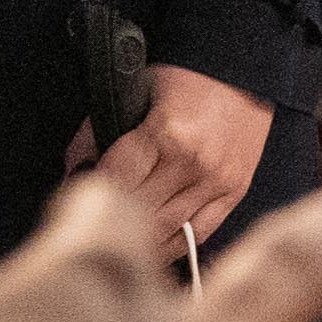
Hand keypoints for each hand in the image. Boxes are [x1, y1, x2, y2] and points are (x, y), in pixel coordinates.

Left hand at [89, 63, 272, 249]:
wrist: (245, 71)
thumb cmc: (190, 76)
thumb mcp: (139, 89)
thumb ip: (100, 128)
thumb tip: (76, 166)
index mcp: (165, 135)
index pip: (115, 181)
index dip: (93, 194)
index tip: (81, 199)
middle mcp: (192, 164)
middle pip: (139, 211)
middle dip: (115, 220)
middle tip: (98, 224)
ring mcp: (216, 182)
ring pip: (168, 231)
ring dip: (142, 242)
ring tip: (122, 245)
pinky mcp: (234, 192)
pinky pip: (199, 233)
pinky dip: (175, 246)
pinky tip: (157, 249)